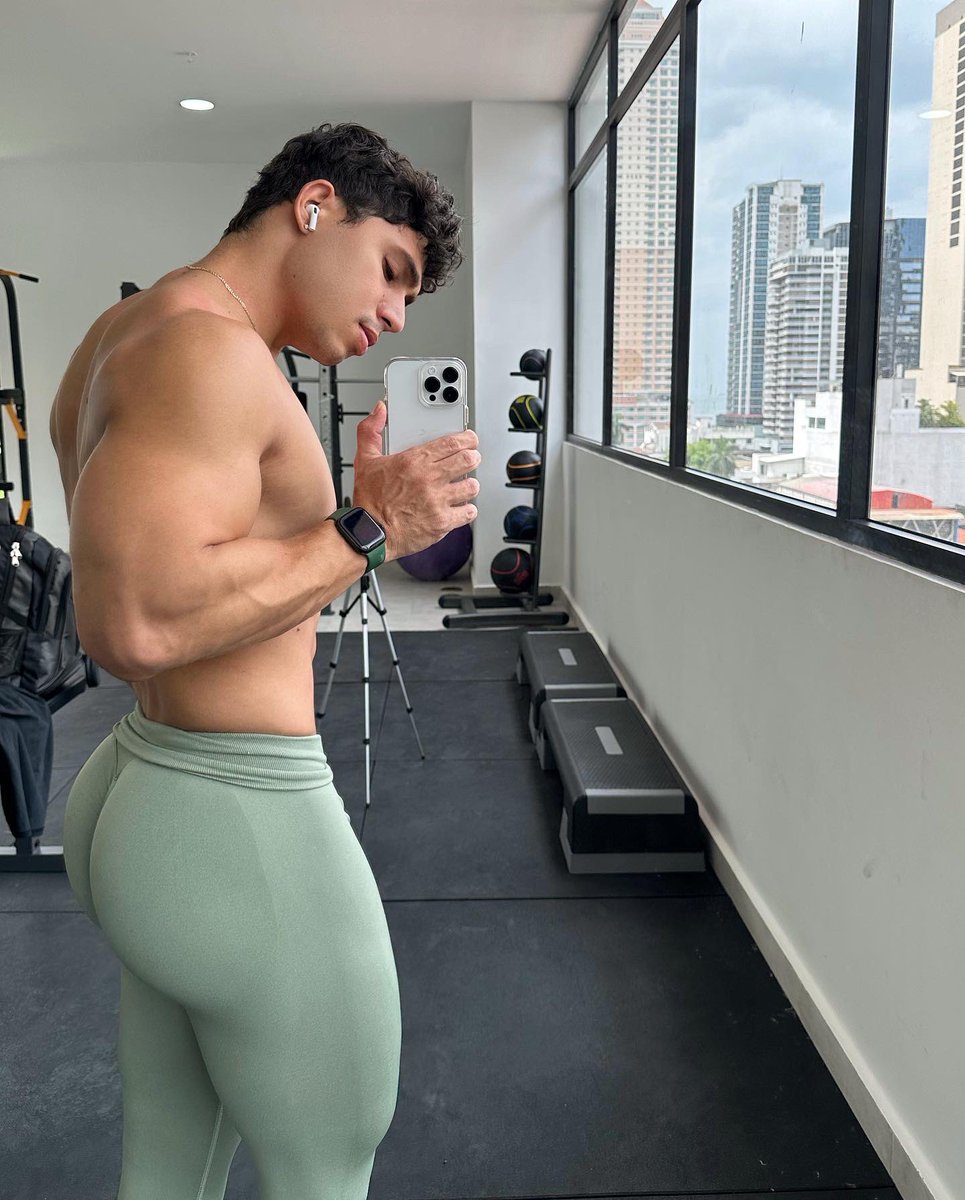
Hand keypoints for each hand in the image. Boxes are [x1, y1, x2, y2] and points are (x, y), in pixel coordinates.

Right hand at [352, 399, 480, 560]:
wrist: (370, 533)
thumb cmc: (369, 501)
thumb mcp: (365, 460)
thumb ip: (371, 432)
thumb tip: (379, 411)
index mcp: (414, 461)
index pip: (452, 442)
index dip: (467, 439)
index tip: (470, 440)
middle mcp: (429, 479)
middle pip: (468, 460)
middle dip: (473, 457)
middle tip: (471, 460)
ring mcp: (438, 501)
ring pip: (471, 486)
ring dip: (470, 484)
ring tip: (464, 486)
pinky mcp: (442, 522)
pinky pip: (468, 512)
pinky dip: (467, 510)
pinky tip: (461, 507)